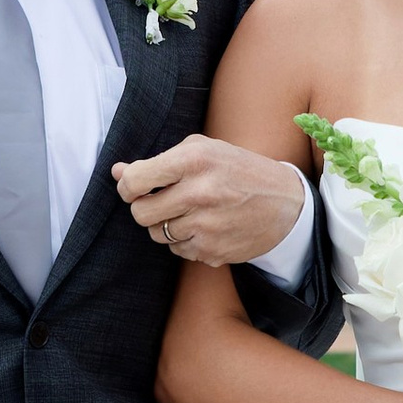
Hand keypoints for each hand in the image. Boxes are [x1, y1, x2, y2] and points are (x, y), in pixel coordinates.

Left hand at [113, 134, 309, 267]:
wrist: (286, 203)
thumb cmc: (239, 170)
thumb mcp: (204, 151)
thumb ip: (159, 161)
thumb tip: (117, 172)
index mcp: (194, 160)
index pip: (135, 181)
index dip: (128, 187)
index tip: (135, 188)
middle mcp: (199, 193)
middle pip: (140, 214)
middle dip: (145, 209)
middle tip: (161, 202)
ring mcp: (206, 226)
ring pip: (157, 235)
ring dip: (166, 225)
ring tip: (189, 212)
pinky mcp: (213, 250)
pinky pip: (178, 251)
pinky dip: (185, 241)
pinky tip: (206, 227)